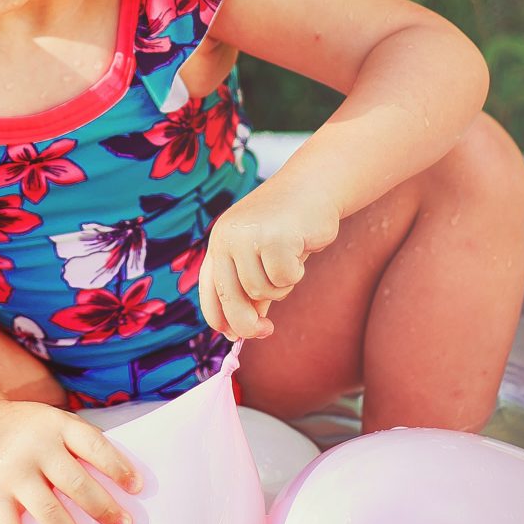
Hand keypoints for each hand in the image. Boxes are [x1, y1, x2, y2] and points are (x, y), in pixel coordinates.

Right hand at [0, 400, 140, 523]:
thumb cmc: (32, 431)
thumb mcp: (57, 423)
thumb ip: (82, 445)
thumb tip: (122, 483)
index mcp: (58, 426)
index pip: (94, 445)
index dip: (117, 467)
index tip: (137, 488)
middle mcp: (37, 448)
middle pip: (74, 482)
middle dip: (102, 508)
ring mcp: (14, 472)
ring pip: (46, 509)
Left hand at [199, 180, 342, 339]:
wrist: (315, 187)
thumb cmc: (289, 226)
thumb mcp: (262, 256)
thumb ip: (250, 288)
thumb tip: (240, 331)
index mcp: (219, 241)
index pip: (209, 289)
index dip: (219, 318)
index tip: (232, 337)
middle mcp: (228, 237)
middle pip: (231, 298)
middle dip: (247, 323)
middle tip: (266, 331)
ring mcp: (249, 236)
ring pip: (262, 291)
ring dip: (282, 285)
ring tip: (290, 258)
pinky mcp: (275, 238)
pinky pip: (284, 279)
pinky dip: (296, 273)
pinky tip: (300, 249)